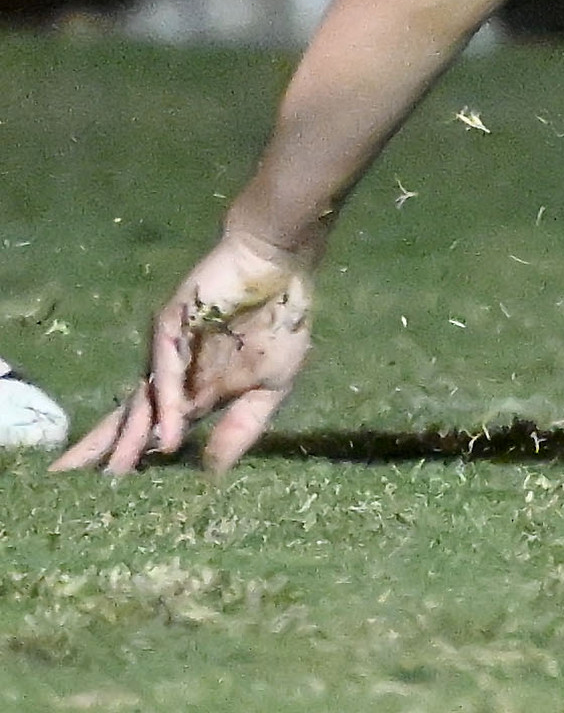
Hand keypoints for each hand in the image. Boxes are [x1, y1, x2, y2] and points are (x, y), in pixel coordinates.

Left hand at [54, 230, 315, 476]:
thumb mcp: (272, 387)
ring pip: (142, 403)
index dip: (141, 456)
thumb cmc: (280, 321)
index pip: (159, 429)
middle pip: (136, 419)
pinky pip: (166, 376)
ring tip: (113, 475)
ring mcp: (168, 353)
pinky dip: (166, 408)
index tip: (124, 492)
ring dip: (129, 440)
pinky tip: (166, 438)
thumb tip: (213, 473)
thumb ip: (242, 427)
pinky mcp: (170, 330)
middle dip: (114, 453)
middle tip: (87, 486)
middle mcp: (174, 376)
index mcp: (197, 390)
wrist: (279, 266)